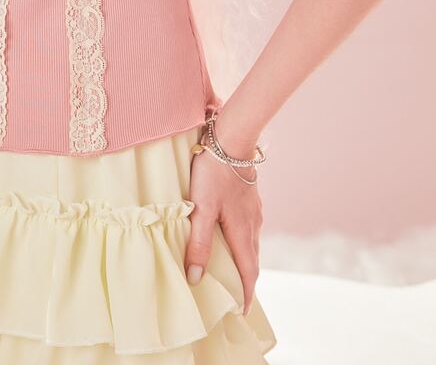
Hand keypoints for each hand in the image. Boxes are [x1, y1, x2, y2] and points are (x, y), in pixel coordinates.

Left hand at [184, 135, 262, 316]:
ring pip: (251, 242)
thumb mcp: (201, 209)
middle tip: (235, 295)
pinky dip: (242, 240)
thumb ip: (199, 243)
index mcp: (243, 231)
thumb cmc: (213, 173)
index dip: (245, 293)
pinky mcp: (249, 197)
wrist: (230, 139)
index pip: (248, 272)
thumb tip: (197, 278)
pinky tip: (230, 234)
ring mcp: (253, 209)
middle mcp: (253, 223)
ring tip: (231, 269)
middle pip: (252, 259)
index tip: (241, 311)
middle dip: (245, 279)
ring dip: (244, 259)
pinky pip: (249, 227)